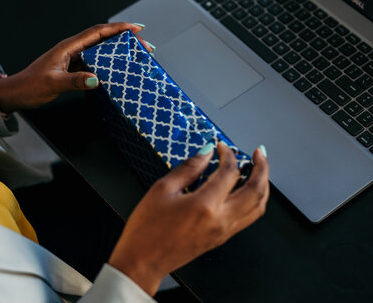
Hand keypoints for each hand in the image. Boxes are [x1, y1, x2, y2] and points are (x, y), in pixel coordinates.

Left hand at [0, 22, 152, 111]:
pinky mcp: (72, 67)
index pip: (97, 32)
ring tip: (136, 55)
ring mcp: (72, 57)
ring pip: (100, 49)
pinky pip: (95, 61)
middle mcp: (72, 49)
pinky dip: (109, 62)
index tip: (136, 29)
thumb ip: (74, 81)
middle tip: (144, 45)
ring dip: (118, 50)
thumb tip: (96, 79)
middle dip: (125, 38)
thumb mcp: (53, 84)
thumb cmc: (30, 86)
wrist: (17, 93)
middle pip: (103, 38)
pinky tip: (117, 69)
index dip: (118, 29)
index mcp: (68, 47)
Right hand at [108, 143, 269, 295]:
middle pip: (257, 190)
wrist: (143, 261)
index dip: (228, 154)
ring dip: (262, 185)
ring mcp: (224, 231)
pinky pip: (248, 217)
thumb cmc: (147, 228)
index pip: (230, 172)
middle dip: (262, 168)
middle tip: (258, 153)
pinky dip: (253, 200)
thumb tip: (206, 152)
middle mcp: (221, 220)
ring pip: (258, 207)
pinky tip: (244, 190)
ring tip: (257, 170)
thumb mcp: (162, 190)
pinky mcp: (221, 238)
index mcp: (205, 205)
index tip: (220, 146)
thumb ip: (189, 168)